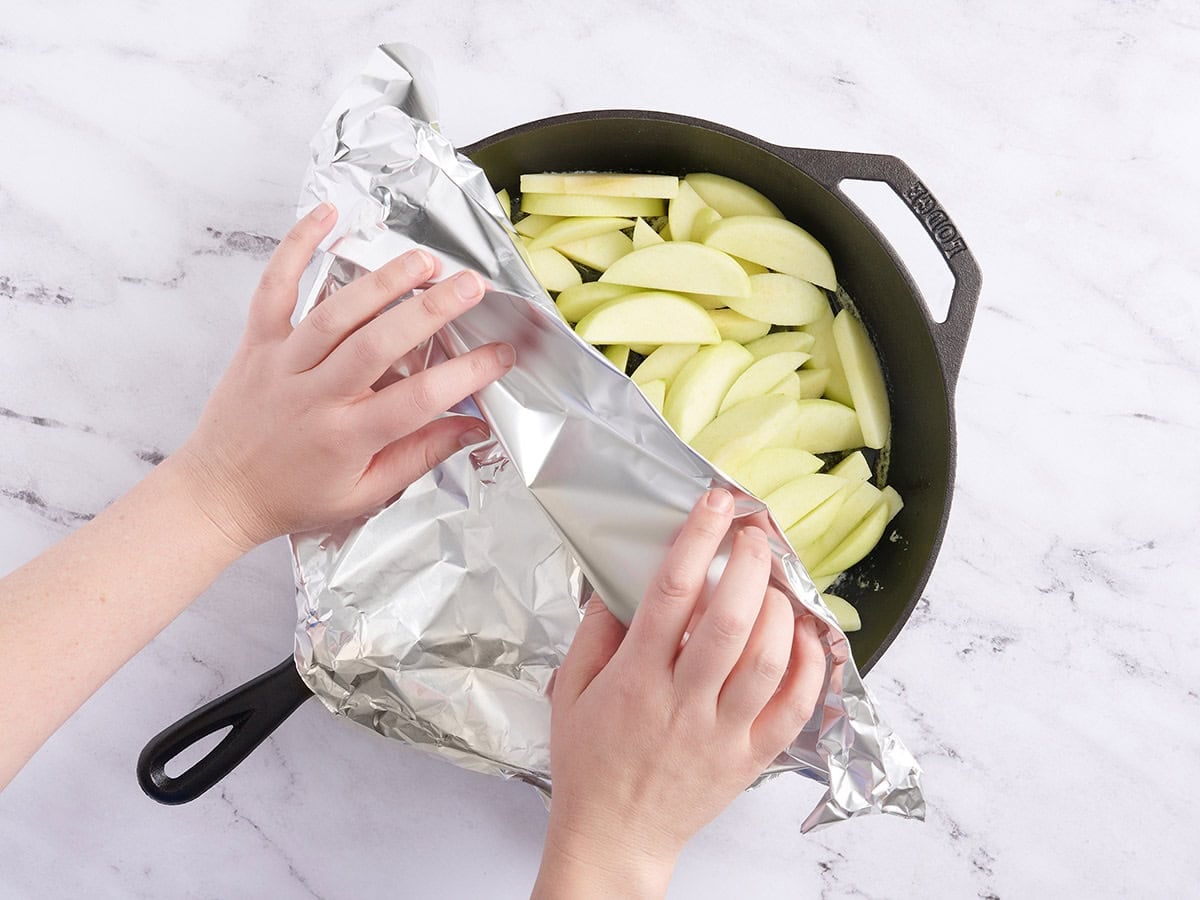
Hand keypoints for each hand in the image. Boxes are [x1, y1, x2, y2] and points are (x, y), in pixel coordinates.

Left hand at [172, 202, 513, 551]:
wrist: (218, 494)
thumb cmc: (295, 497)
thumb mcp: (365, 494)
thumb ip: (420, 456)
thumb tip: (474, 428)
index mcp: (345, 437)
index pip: (418, 401)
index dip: (466, 375)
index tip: (501, 355)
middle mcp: (314, 396)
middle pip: (378, 345)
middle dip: (430, 311)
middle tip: (471, 286)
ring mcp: (282, 363)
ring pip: (335, 312)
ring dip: (382, 281)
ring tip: (424, 260)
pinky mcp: (257, 342)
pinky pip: (275, 287)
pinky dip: (296, 246)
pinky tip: (328, 216)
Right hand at [534, 489, 827, 897]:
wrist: (615, 837)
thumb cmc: (590, 763)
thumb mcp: (574, 690)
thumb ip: (596, 632)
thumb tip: (619, 579)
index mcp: (635, 680)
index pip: (672, 594)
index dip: (698, 539)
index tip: (715, 504)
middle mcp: (683, 703)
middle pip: (730, 620)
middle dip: (751, 563)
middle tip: (755, 534)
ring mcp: (723, 733)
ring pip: (768, 660)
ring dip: (781, 609)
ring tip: (775, 583)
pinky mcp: (751, 758)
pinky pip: (794, 707)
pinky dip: (810, 664)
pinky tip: (805, 633)